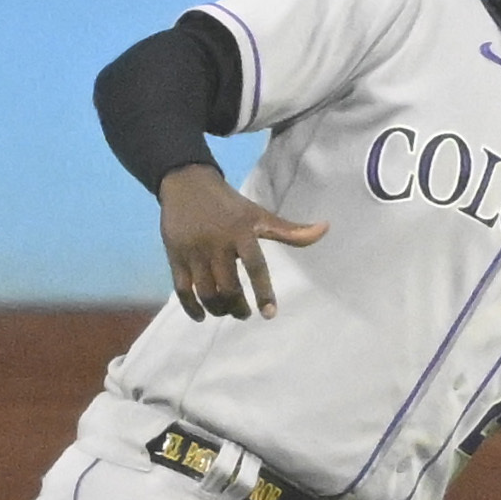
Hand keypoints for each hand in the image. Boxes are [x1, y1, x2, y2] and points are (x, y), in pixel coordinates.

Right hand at [159, 163, 326, 319]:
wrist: (186, 182)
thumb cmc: (229, 204)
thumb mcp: (259, 214)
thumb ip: (290, 230)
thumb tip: (325, 229)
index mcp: (241, 232)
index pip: (256, 266)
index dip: (264, 292)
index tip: (269, 313)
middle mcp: (217, 243)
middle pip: (228, 286)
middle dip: (238, 307)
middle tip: (245, 314)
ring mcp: (194, 251)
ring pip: (206, 291)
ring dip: (219, 309)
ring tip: (228, 312)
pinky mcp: (175, 256)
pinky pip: (182, 289)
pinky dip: (191, 307)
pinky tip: (202, 316)